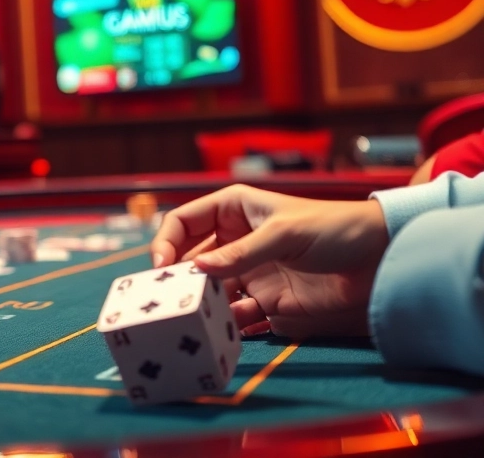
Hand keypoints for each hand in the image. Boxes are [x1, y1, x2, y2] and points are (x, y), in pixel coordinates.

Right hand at [150, 184, 389, 337]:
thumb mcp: (284, 233)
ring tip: (193, 318)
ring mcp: (249, 273)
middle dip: (176, 278)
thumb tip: (198, 269)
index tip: (159, 266)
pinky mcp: (266, 303)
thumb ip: (241, 253)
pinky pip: (235, 316)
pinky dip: (226, 325)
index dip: (166, 241)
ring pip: (209, 291)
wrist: (382, 260)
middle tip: (165, 298)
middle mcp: (235, 241)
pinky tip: (224, 332)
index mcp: (233, 210)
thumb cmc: (334, 228)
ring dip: (200, 304)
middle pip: (190, 260)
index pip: (183, 222)